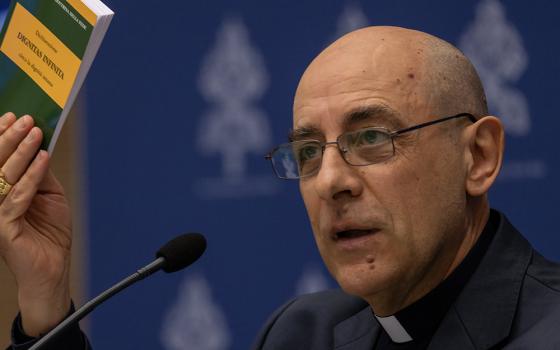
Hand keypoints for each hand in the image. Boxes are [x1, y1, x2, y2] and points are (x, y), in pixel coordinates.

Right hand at [0, 112, 71, 336]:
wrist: (52, 268)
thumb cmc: (49, 232)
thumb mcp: (49, 196)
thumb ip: (40, 174)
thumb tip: (40, 147)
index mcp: (1, 191)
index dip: (0, 137)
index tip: (12, 116)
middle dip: (9, 138)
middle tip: (25, 119)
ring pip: (3, 177)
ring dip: (20, 152)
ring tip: (34, 132)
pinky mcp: (4, 227)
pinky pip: (17, 198)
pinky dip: (32, 177)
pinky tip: (42, 160)